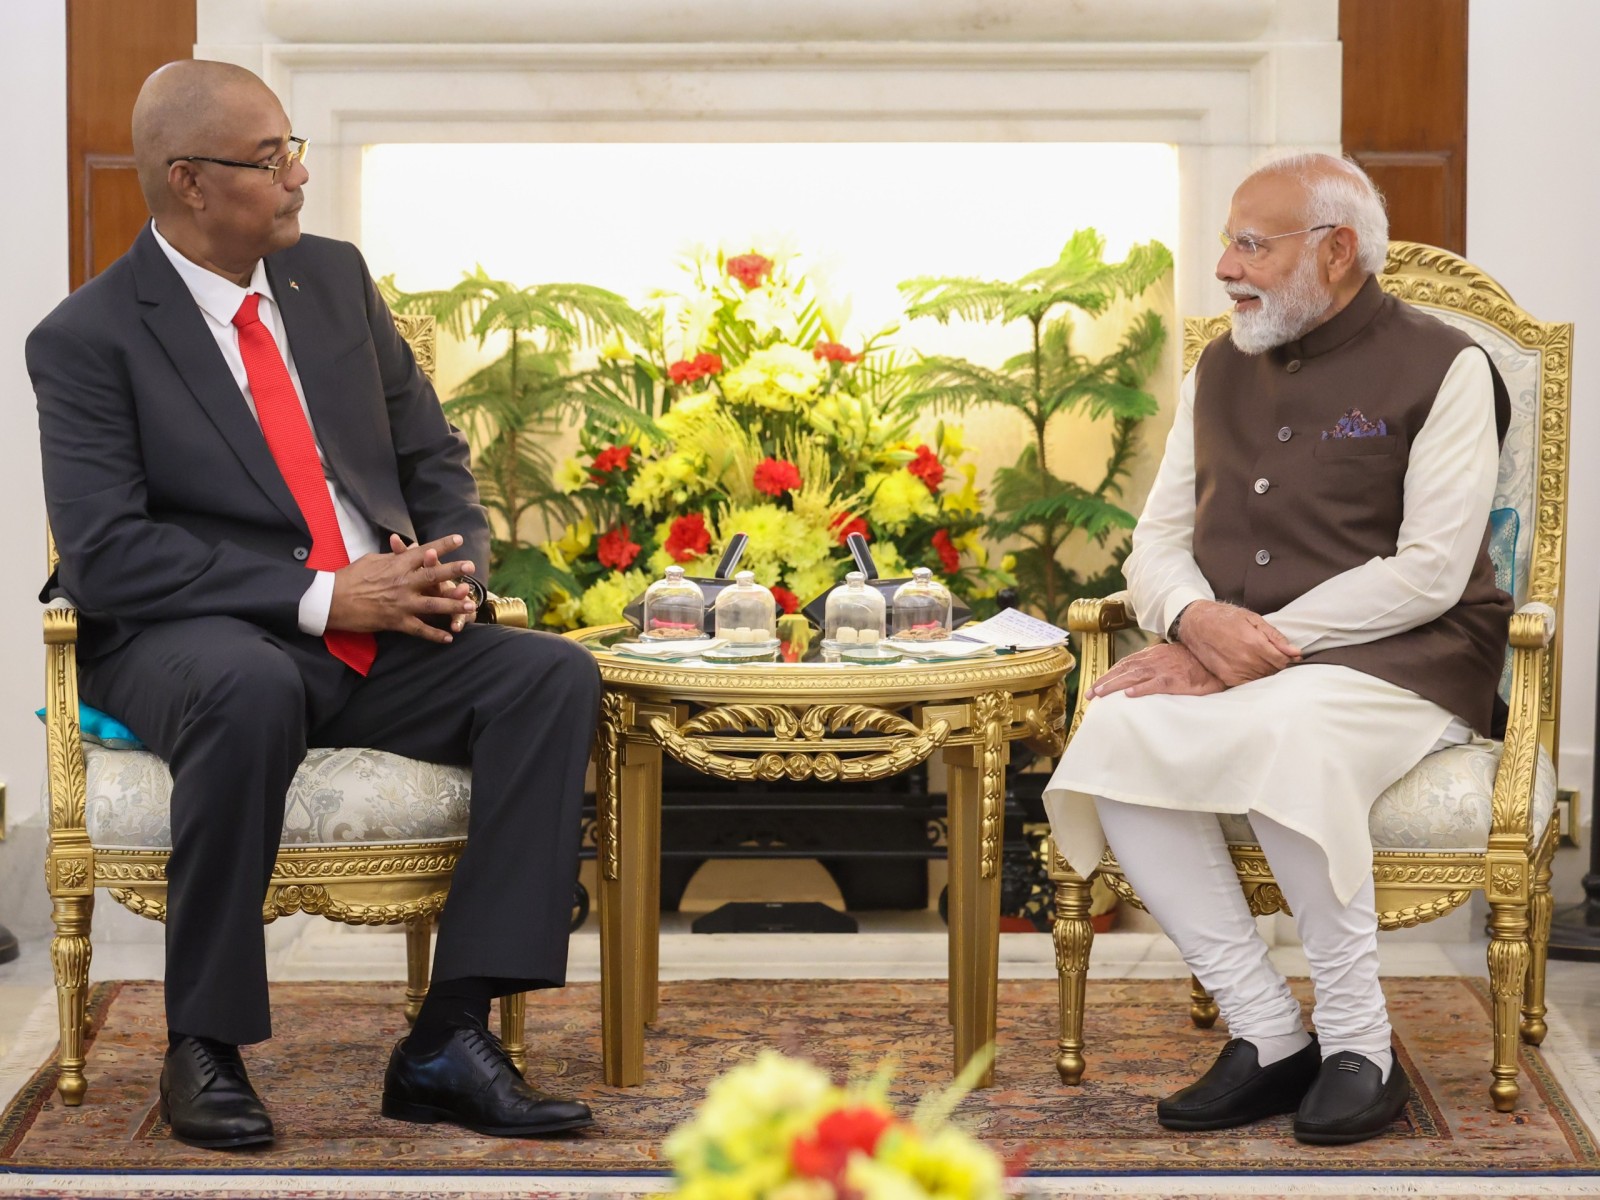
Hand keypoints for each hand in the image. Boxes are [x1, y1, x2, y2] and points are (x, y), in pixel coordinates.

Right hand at [326, 534, 477, 642]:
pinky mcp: (396, 621)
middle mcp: (403, 582)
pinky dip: (435, 635)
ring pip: (434, 604)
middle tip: (471, 567)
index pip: (424, 551)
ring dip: (454, 605)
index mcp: (396, 564)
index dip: (443, 545)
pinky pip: (420, 629)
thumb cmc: (349, 577)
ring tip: (471, 606)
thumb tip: (409, 548)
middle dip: (455, 571)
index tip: (459, 540)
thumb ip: (394, 556)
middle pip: (434, 575)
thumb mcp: (372, 560)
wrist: (330, 600)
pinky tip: (449, 638)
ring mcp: (401, 603)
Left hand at [1088, 642, 1225, 698]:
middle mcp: (1155, 660)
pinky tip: (1129, 695)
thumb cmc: (1196, 662)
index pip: (1125, 664)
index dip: (1109, 674)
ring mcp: (1165, 669)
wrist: (1217, 658)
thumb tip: (1140, 677)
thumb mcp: (1172, 659)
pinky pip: (1157, 684)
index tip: (1096, 685)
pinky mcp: (1177, 680)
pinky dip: (1142, 689)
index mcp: (1153, 655)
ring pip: (1134, 676)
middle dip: (1104, 681)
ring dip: (1115, 685)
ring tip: (1100, 694)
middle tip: (1089, 694)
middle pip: (1124, 670)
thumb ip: (1156, 665)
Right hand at [1174, 599, 1300, 686]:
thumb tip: (1295, 651)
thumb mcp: (1253, 619)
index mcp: (1254, 643)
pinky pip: (1248, 684)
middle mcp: (1246, 659)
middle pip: (1274, 670)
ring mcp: (1235, 670)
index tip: (1290, 655)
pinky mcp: (1227, 677)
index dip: (1289, 658)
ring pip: (1262, 678)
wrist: (1196, 624)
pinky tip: (1251, 667)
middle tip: (1273, 655)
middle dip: (1278, 664)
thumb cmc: (1225, 618)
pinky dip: (1253, 678)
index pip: (1282, 660)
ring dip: (1266, 671)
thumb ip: (1275, 637)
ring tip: (1259, 658)